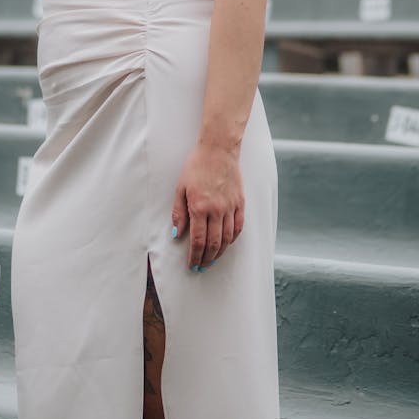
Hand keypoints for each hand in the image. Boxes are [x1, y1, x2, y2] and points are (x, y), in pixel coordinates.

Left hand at [172, 144, 244, 268]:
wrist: (218, 150)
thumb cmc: (196, 167)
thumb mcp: (180, 188)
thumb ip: (178, 213)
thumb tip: (177, 234)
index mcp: (200, 207)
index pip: (198, 241)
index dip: (195, 257)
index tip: (192, 265)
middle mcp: (217, 210)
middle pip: (214, 244)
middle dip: (207, 259)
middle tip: (201, 267)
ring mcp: (230, 207)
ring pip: (227, 238)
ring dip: (220, 252)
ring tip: (213, 259)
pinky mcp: (240, 203)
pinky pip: (239, 227)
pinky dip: (233, 239)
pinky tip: (227, 243)